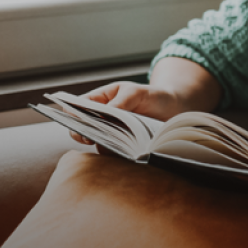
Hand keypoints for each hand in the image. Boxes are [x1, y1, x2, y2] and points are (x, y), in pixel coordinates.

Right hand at [67, 58, 220, 145]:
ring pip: (96, 143)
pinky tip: (126, 153)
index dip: (72, 115)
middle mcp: (102, 119)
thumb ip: (121, 101)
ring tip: (115, 144)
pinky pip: (112, 155)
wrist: (175, 111)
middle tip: (90, 139)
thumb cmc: (153, 96)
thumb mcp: (137, 92)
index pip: (77, 107)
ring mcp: (111, 135)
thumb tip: (105, 111)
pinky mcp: (122, 148)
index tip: (76, 122)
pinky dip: (116, 155)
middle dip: (83, 134)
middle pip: (81, 129)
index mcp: (100, 100)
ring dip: (103, 145)